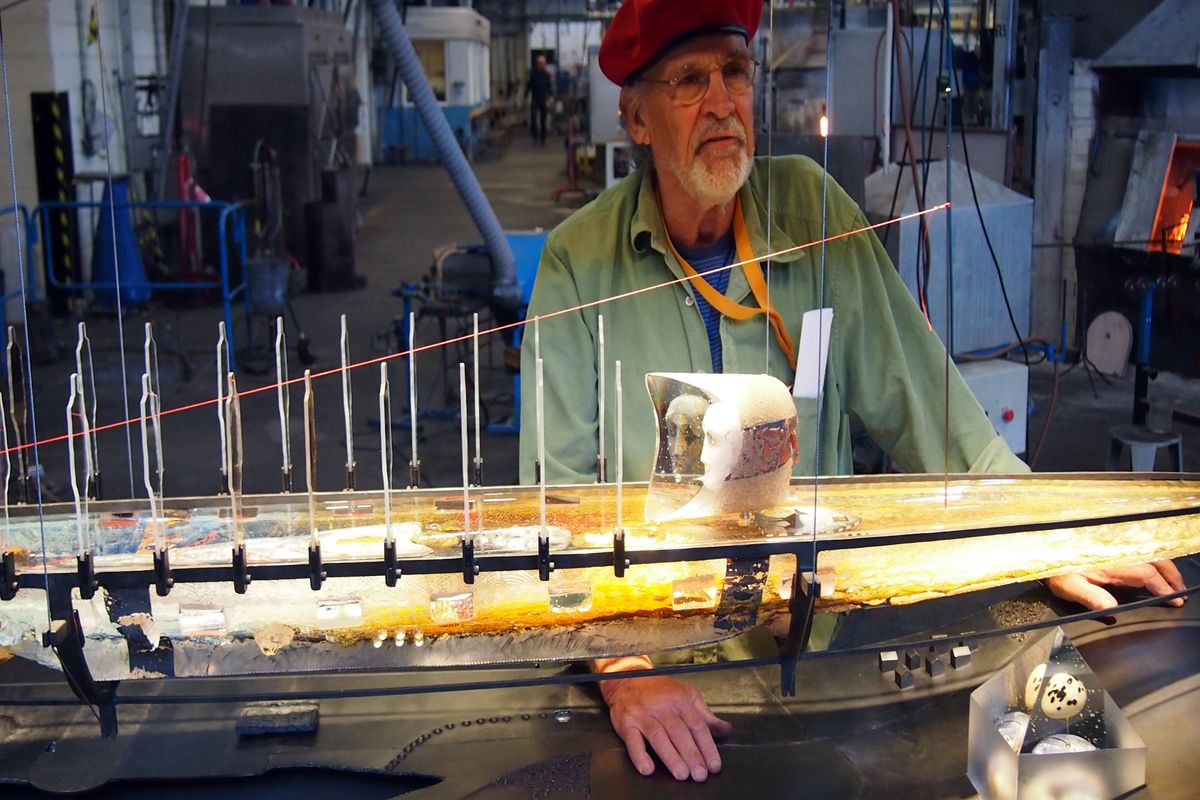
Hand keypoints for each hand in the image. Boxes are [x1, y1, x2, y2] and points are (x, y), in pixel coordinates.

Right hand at [593, 657, 731, 781]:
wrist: (629, 678)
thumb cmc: (661, 690)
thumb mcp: (687, 695)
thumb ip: (706, 715)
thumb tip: (726, 730)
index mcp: (681, 700)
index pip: (697, 726)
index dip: (707, 747)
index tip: (714, 765)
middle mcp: (663, 707)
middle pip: (679, 733)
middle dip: (692, 755)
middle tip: (700, 774)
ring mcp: (644, 714)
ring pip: (659, 737)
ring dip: (671, 757)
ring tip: (682, 773)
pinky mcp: (627, 723)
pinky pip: (633, 740)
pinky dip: (639, 755)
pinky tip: (647, 768)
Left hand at [1045, 560, 1185, 610]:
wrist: (1043, 554)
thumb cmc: (1055, 571)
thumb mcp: (1070, 588)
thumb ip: (1092, 598)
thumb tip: (1111, 608)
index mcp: (1111, 563)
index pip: (1147, 573)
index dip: (1163, 586)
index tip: (1175, 600)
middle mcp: (1117, 553)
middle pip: (1155, 560)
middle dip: (1172, 576)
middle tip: (1181, 593)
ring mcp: (1117, 550)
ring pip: (1150, 554)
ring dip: (1165, 567)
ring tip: (1174, 584)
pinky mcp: (1114, 549)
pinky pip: (1141, 552)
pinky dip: (1154, 561)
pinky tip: (1156, 572)